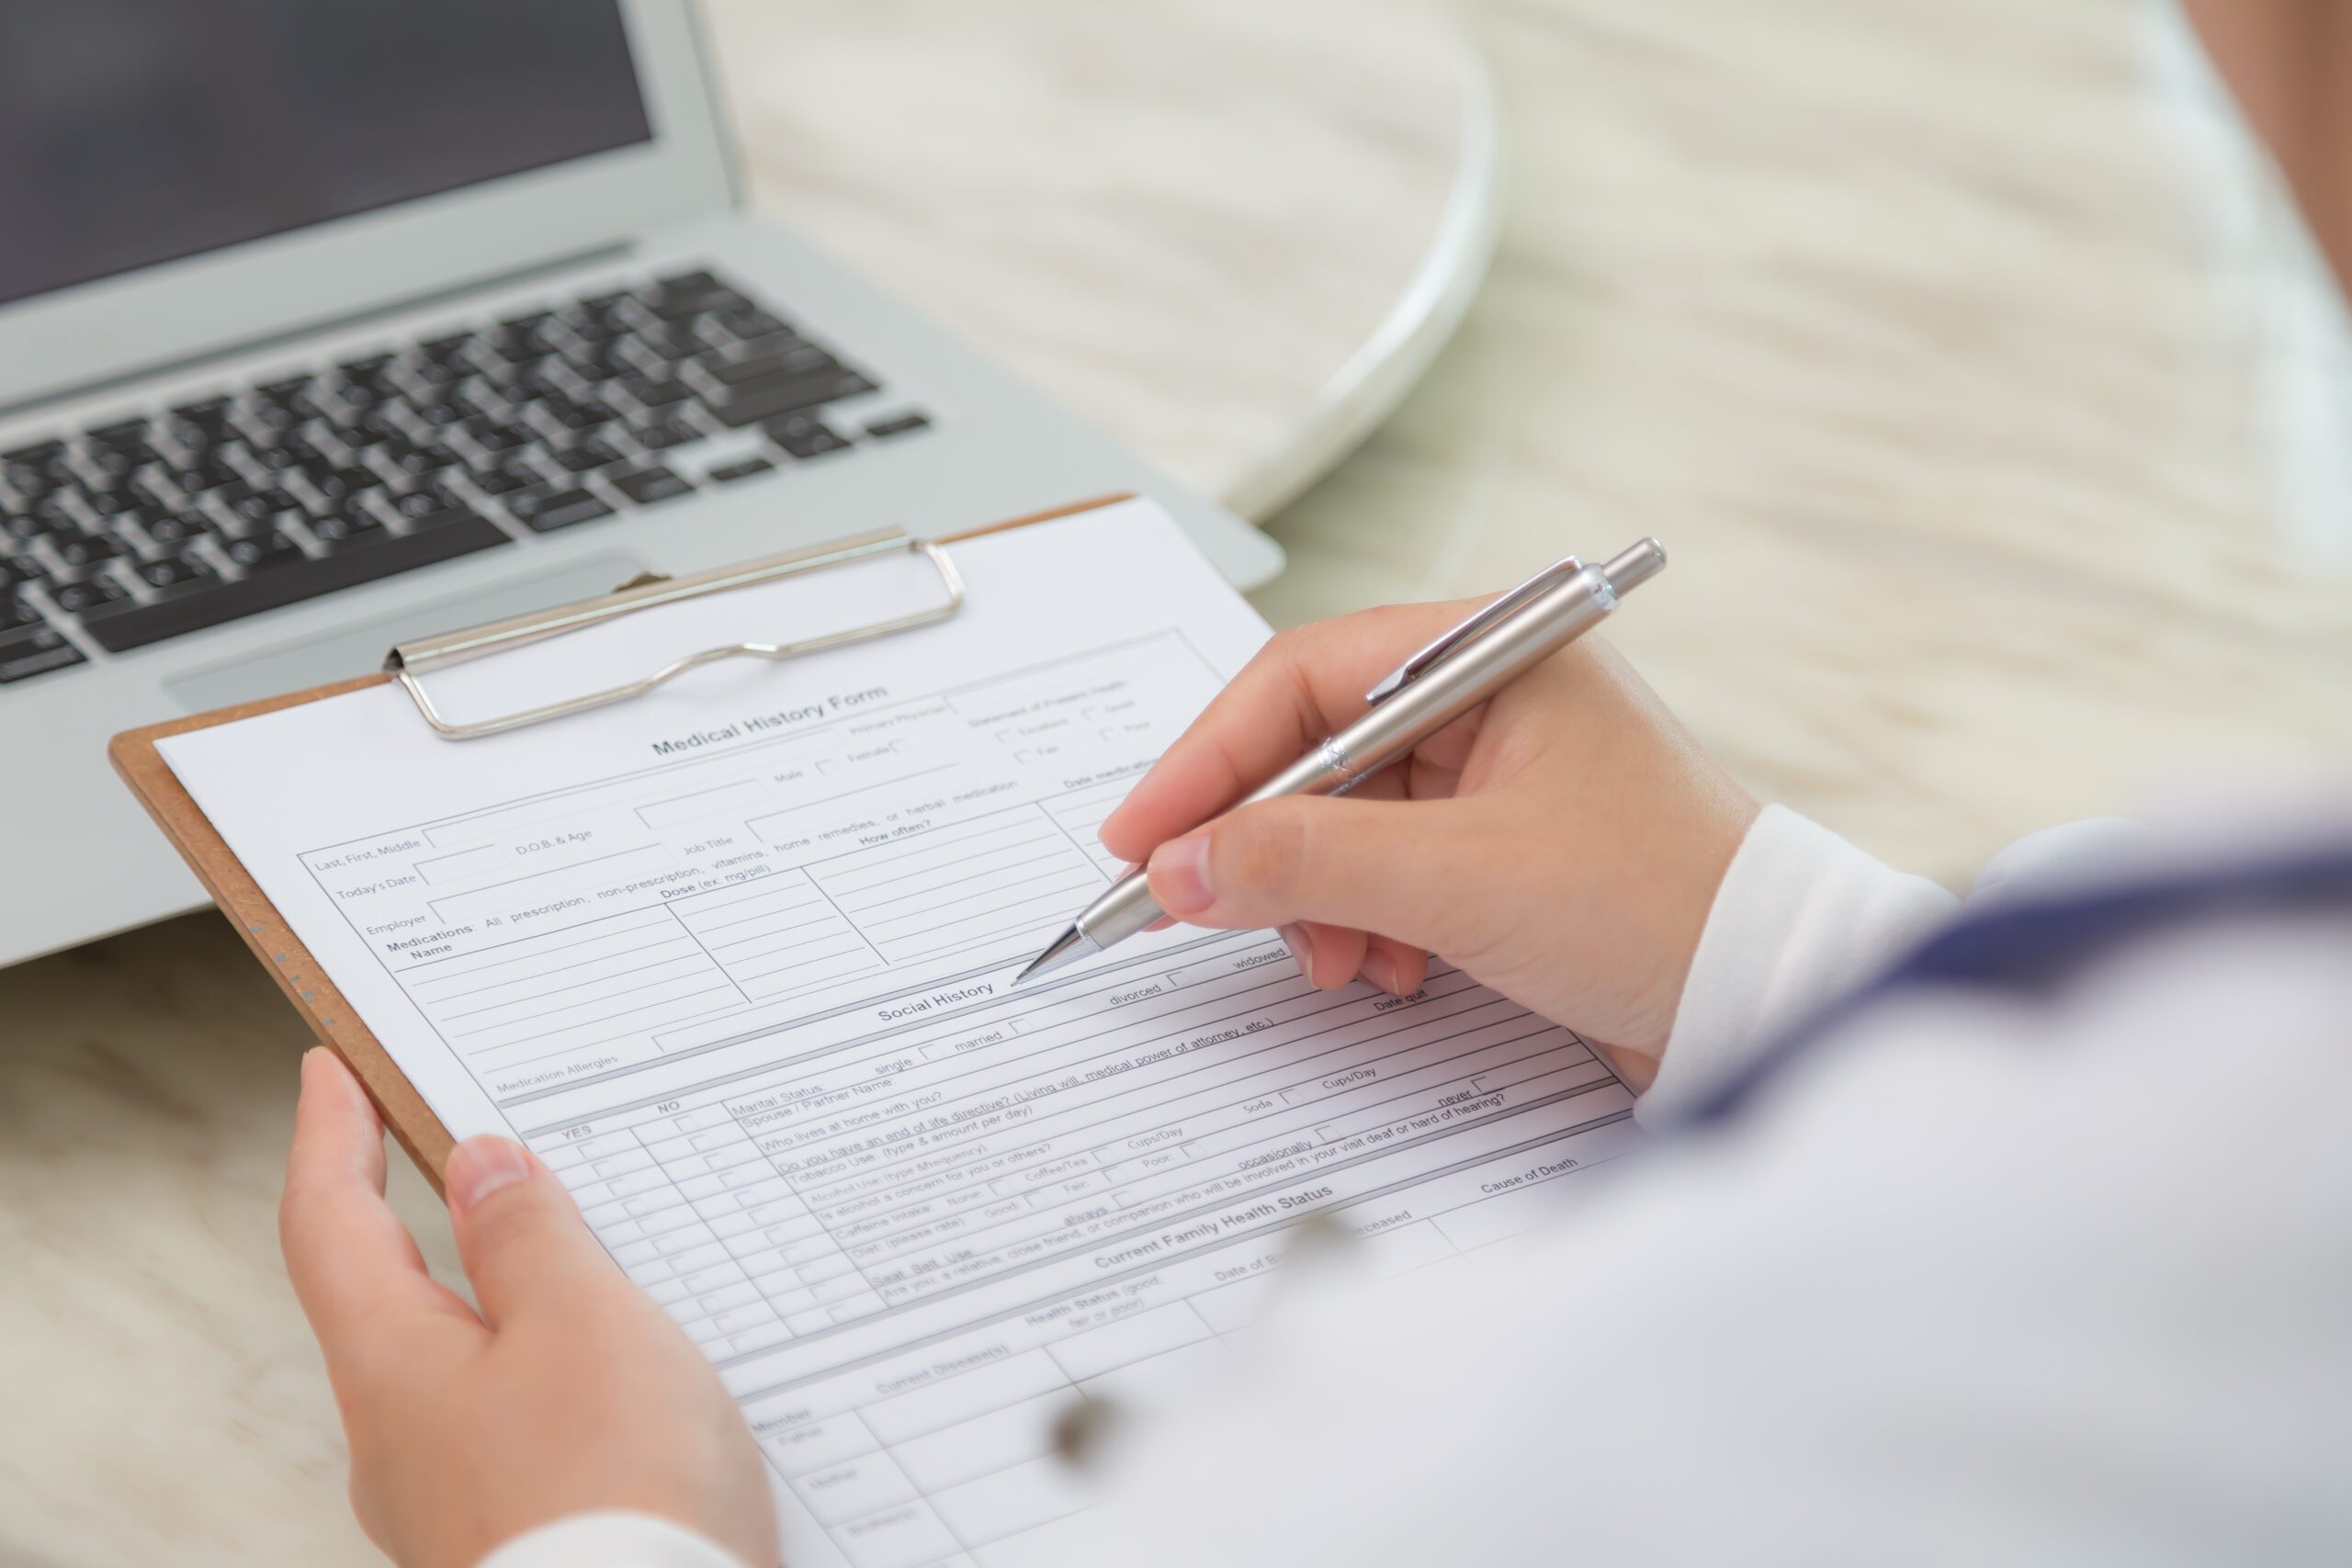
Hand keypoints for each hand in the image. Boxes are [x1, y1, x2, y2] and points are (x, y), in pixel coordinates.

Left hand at [279, 1048, 776, 1567]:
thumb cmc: (613, 1495)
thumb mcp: (583, 1324)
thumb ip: (531, 1237)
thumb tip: (481, 1166)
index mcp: (393, 1370)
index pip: (331, 1224)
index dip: (328, 1136)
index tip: (329, 1072)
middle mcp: (403, 1443)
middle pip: (398, 1298)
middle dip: (437, 1217)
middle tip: (475, 1139)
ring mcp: (459, 1501)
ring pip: (476, 1367)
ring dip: (522, 1300)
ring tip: (598, 1250)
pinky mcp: (524, 1537)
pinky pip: (533, 1429)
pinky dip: (569, 1376)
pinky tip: (641, 1374)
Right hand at [1101, 602, 1757, 1079]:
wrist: (1779, 995)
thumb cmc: (1667, 907)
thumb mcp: (1462, 881)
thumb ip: (1306, 863)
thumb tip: (1181, 866)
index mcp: (1492, 653)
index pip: (1303, 679)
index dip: (1207, 760)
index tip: (1141, 837)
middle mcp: (1491, 696)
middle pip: (1314, 750)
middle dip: (1264, 843)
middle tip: (1200, 908)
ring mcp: (1499, 770)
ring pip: (1345, 818)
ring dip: (1316, 895)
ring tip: (1337, 961)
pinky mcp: (1505, 842)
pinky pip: (1389, 865)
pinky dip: (1364, 920)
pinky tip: (1387, 968)